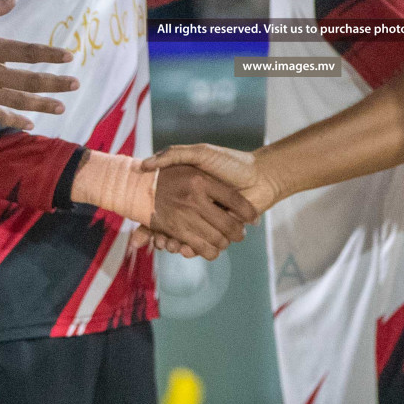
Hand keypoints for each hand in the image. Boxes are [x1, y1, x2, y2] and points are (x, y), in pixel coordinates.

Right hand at [0, 0, 78, 129]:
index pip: (27, 52)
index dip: (49, 55)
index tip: (69, 57)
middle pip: (28, 80)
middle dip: (54, 83)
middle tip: (75, 84)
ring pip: (17, 101)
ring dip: (41, 105)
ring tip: (61, 107)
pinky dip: (14, 120)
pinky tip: (30, 124)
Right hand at [134, 144, 280, 255]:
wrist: (261, 176)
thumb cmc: (231, 162)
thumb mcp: (200, 153)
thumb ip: (174, 154)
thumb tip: (145, 165)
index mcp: (190, 191)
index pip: (163, 207)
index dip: (151, 218)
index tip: (142, 223)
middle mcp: (197, 208)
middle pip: (172, 228)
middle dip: (163, 237)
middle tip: (156, 239)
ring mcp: (209, 221)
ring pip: (185, 240)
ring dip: (175, 245)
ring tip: (168, 244)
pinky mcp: (221, 233)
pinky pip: (203, 247)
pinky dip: (194, 251)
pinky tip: (184, 248)